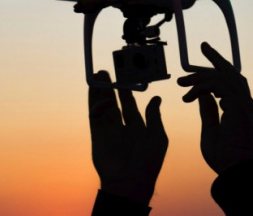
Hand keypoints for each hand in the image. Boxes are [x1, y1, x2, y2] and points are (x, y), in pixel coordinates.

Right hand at [89, 71, 167, 204]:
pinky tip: (97, 91)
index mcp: (137, 129)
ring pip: (103, 107)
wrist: (131, 180)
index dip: (126, 92)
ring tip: (97, 76)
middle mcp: (122, 128)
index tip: (124, 78)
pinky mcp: (97, 135)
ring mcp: (109, 131)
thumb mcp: (158, 136)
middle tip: (106, 72)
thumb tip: (157, 98)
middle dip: (110, 88)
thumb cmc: (148, 161)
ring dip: (99, 91)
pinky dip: (94, 102)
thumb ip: (155, 116)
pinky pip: (94, 116)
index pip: (130, 106)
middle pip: (114, 104)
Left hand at [177, 42, 252, 173]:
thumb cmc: (223, 155)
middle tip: (203, 46)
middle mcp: (246, 103)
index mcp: (241, 108)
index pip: (232, 80)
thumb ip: (208, 110)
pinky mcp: (239, 106)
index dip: (220, 66)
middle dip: (216, 58)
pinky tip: (191, 95)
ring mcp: (245, 104)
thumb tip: (202, 94)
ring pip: (223, 76)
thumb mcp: (210, 128)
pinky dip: (204, 86)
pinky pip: (219, 85)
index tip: (207, 56)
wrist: (232, 170)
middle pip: (232, 72)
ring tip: (182, 83)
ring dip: (201, 77)